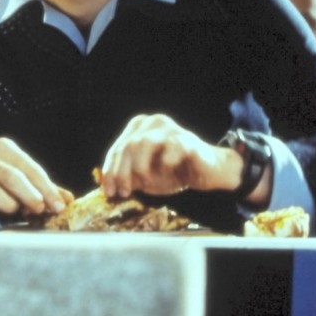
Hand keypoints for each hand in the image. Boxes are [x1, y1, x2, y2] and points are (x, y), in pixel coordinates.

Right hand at [0, 137, 72, 222]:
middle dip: (30, 195)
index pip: (29, 167)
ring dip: (8, 205)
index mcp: (3, 148)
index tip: (58, 205)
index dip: (46, 188)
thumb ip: (44, 187)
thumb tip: (67, 200)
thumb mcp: (22, 178)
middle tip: (40, 210)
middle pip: (12, 177)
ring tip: (13, 210)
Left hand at [100, 113, 240, 199]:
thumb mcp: (145, 176)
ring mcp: (170, 129)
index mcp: (140, 127)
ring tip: (147, 185)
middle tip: (123, 192)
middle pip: (127, 146)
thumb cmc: (174, 172)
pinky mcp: (187, 140)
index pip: (117, 149)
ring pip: (143, 144)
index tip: (108, 192)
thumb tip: (106, 186)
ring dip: (141, 169)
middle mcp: (153, 123)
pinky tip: (168, 175)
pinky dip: (165, 167)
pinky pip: (169, 152)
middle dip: (121, 172)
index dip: (110, 171)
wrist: (209, 172)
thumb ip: (127, 176)